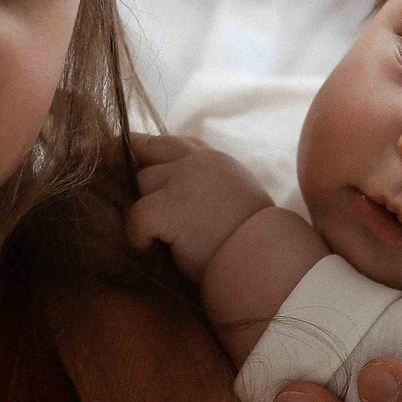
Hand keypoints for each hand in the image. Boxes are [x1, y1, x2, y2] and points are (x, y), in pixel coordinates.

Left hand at [125, 133, 275, 282]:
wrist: (265, 258)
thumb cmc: (257, 239)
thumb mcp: (239, 198)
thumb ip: (213, 186)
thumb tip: (187, 198)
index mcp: (218, 161)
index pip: (180, 143)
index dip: (157, 149)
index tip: (141, 153)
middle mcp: (198, 163)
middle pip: (152, 154)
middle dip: (144, 177)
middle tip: (137, 198)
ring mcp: (182, 182)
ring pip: (142, 182)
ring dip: (145, 208)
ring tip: (157, 235)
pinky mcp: (168, 208)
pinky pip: (135, 216)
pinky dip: (138, 237)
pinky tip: (150, 249)